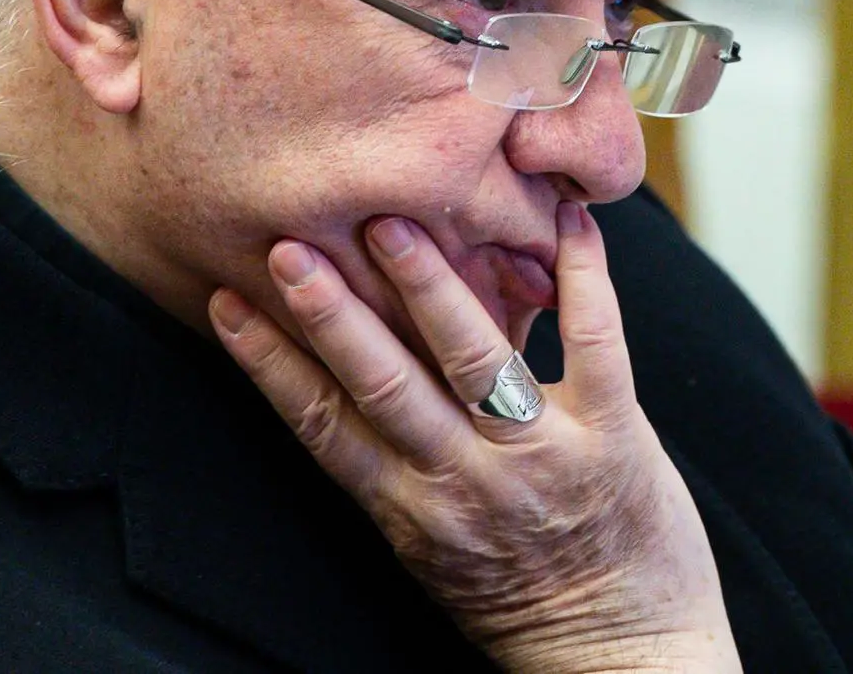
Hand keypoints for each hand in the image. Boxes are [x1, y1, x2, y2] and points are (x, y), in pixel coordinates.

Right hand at [208, 204, 739, 673]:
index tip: (227, 304)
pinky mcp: (615, 437)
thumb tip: (356, 367)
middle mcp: (465, 483)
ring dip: (429, 286)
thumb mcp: (437, 540)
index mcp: (409, 509)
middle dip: (331, 314)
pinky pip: (595, 342)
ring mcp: (541, 457)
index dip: (270, 366)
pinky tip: (565, 222)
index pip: (322, 427)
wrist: (625, 653)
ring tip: (393, 223)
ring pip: (471, 359)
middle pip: (382, 386)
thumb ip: (404, 461)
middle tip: (289, 246)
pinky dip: (582, 277)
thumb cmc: (524, 592)